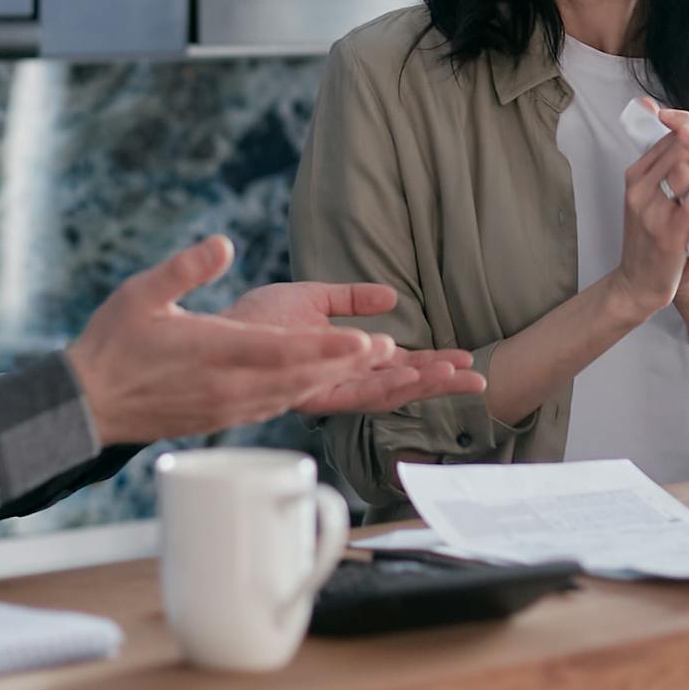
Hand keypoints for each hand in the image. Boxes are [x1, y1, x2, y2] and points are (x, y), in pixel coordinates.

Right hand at [67, 236, 390, 443]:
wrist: (89, 405)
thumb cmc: (113, 345)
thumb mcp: (142, 293)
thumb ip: (185, 269)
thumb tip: (223, 243)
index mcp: (215, 353)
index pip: (284, 351)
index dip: (328, 348)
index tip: (364, 341)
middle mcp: (230, 386)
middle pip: (301, 376)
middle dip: (346, 363)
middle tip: (389, 350)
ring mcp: (229, 406)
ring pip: (293, 392)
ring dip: (332, 378)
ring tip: (368, 363)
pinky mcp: (224, 417)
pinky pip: (274, 404)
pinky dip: (304, 392)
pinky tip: (320, 382)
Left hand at [223, 282, 484, 414]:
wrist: (210, 331)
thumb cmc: (252, 320)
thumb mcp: (311, 299)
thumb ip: (351, 299)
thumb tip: (392, 297)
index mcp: (340, 362)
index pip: (394, 367)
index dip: (431, 365)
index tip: (464, 361)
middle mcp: (334, 382)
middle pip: (396, 386)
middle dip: (437, 383)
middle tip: (478, 380)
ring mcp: (321, 389)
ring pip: (379, 392)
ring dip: (418, 384)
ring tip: (454, 376)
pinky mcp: (302, 390)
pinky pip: (347, 390)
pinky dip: (379, 381)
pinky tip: (406, 370)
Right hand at [606, 100, 688, 320]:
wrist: (638, 284)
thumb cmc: (650, 242)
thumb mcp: (650, 201)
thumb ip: (668, 172)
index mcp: (636, 175)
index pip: (672, 136)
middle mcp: (638, 188)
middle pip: (682, 146)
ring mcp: (650, 209)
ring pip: (688, 168)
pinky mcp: (666, 233)